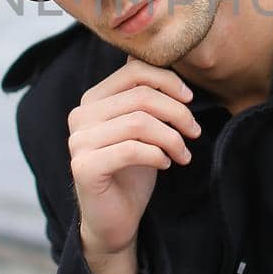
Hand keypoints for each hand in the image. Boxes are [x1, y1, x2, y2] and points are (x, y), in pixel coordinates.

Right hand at [68, 58, 200, 260]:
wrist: (115, 219)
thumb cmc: (132, 171)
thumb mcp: (141, 128)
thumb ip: (141, 95)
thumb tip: (149, 54)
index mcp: (92, 100)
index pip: (133, 72)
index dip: (168, 81)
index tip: (190, 100)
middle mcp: (80, 116)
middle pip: (141, 97)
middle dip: (177, 113)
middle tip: (194, 132)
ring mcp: (78, 141)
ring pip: (139, 123)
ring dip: (171, 138)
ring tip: (183, 153)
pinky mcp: (84, 166)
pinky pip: (131, 149)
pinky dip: (157, 155)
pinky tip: (165, 164)